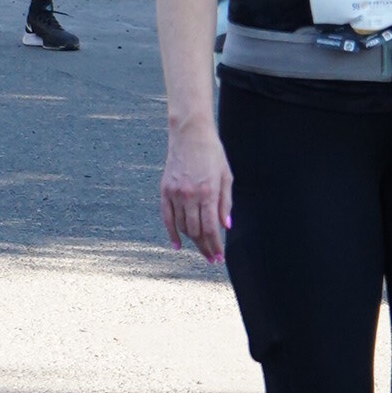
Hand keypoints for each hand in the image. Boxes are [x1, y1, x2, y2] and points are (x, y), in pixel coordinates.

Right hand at [161, 121, 231, 264]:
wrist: (189, 134)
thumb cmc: (212, 153)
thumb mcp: (226, 176)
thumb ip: (226, 203)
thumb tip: (226, 226)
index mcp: (208, 192)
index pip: (210, 228)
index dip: (215, 245)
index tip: (219, 257)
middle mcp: (190, 195)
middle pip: (196, 231)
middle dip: (205, 247)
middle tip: (212, 258)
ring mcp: (175, 193)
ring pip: (182, 226)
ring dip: (192, 241)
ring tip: (201, 249)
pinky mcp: (165, 190)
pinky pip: (167, 217)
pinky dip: (172, 233)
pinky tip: (178, 245)